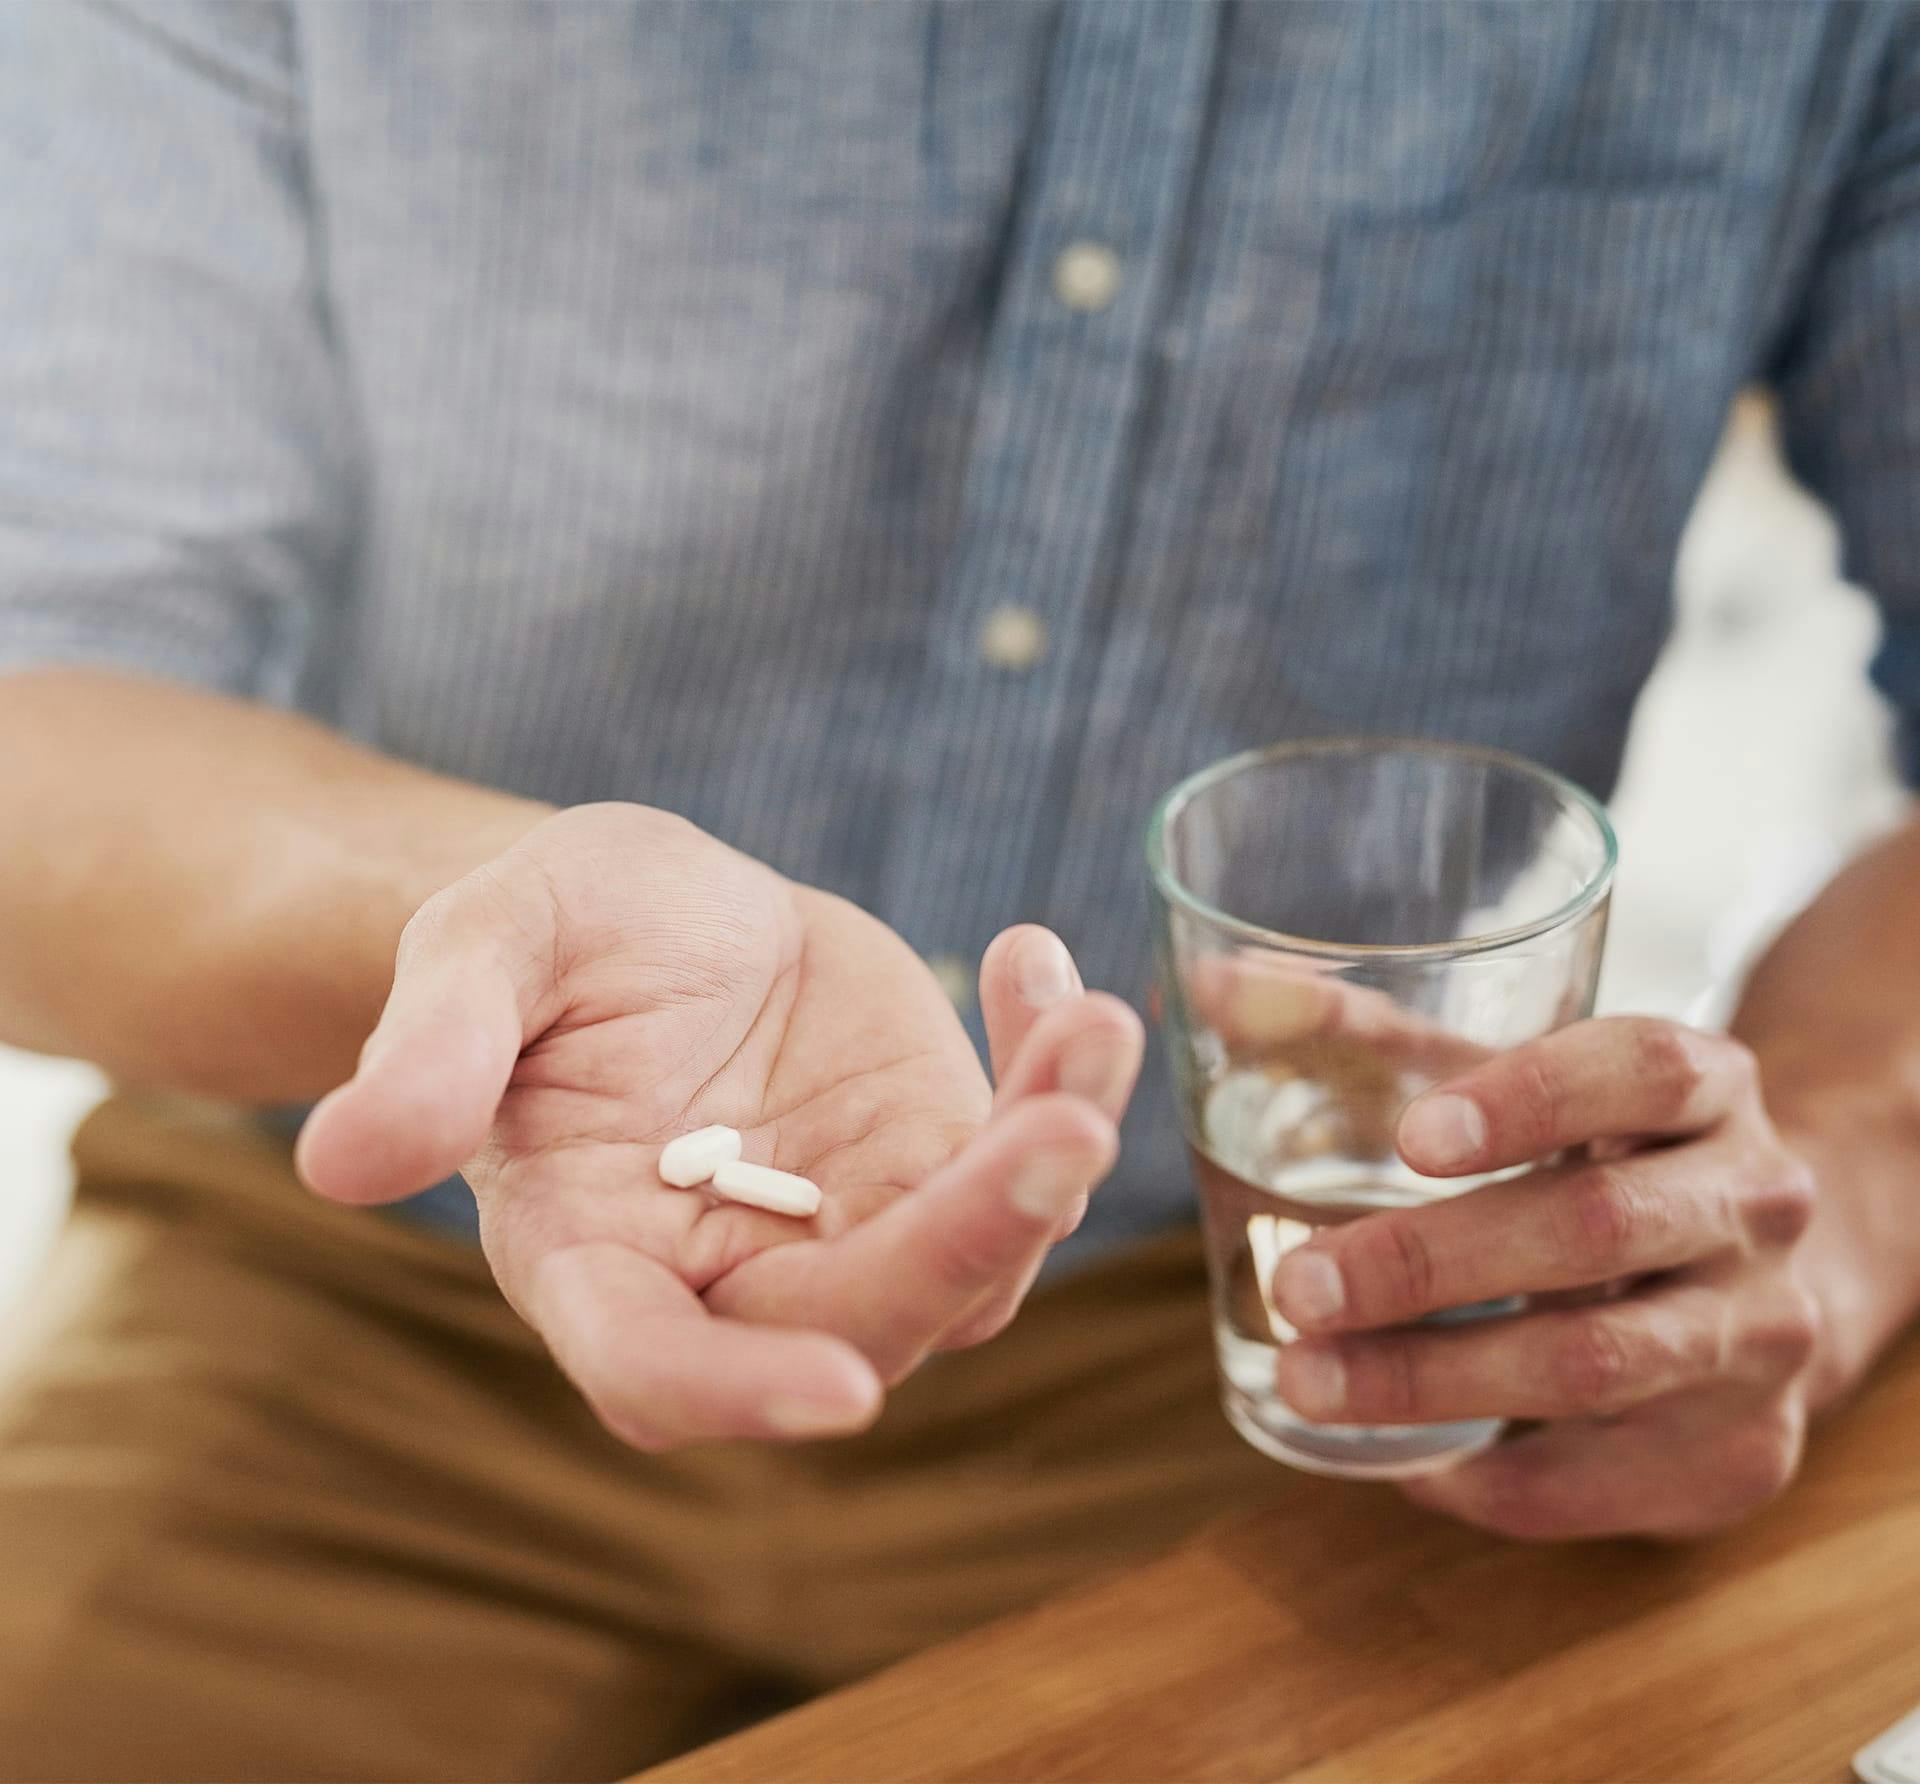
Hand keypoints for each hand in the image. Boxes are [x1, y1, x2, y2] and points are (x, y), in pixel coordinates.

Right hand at [295, 803, 1142, 1447]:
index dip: (736, 1394)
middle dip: (968, 1241)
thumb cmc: (545, 938)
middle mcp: (730, 1279)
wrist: (649, 912)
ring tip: (1091, 1023)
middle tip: (1061, 1130)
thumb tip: (339, 1160)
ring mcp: (847, 1227)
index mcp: (591, 1257)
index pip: (653, 1367)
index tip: (841, 1387)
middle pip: (859, 1317)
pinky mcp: (929, 1161)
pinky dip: (1051, 1073)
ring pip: (973, 1259)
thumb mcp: (484, 945)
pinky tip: (1037, 961)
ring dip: (1048, 1154)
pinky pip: (1018, 1156)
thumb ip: (435, 1044)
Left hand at [1268, 1016, 1822, 1539]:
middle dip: (1430, 1264)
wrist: (1750, 1281)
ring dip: (1434, 1379)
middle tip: (1296, 1287)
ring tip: (1305, 1379)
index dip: (1530, 1100)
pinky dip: (1485, 1475)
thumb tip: (1210, 987)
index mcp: (1704, 1085)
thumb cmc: (1586, 1157)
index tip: (1413, 1137)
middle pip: (1598, 1227)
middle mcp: (1753, 1203)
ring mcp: (1760, 1335)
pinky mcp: (1741, 1452)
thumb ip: (1363, 1030)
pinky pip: (1599, 1477)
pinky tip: (1397, 1460)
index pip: (1642, 1071)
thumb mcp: (1505, 1081)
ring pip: (1596, 1362)